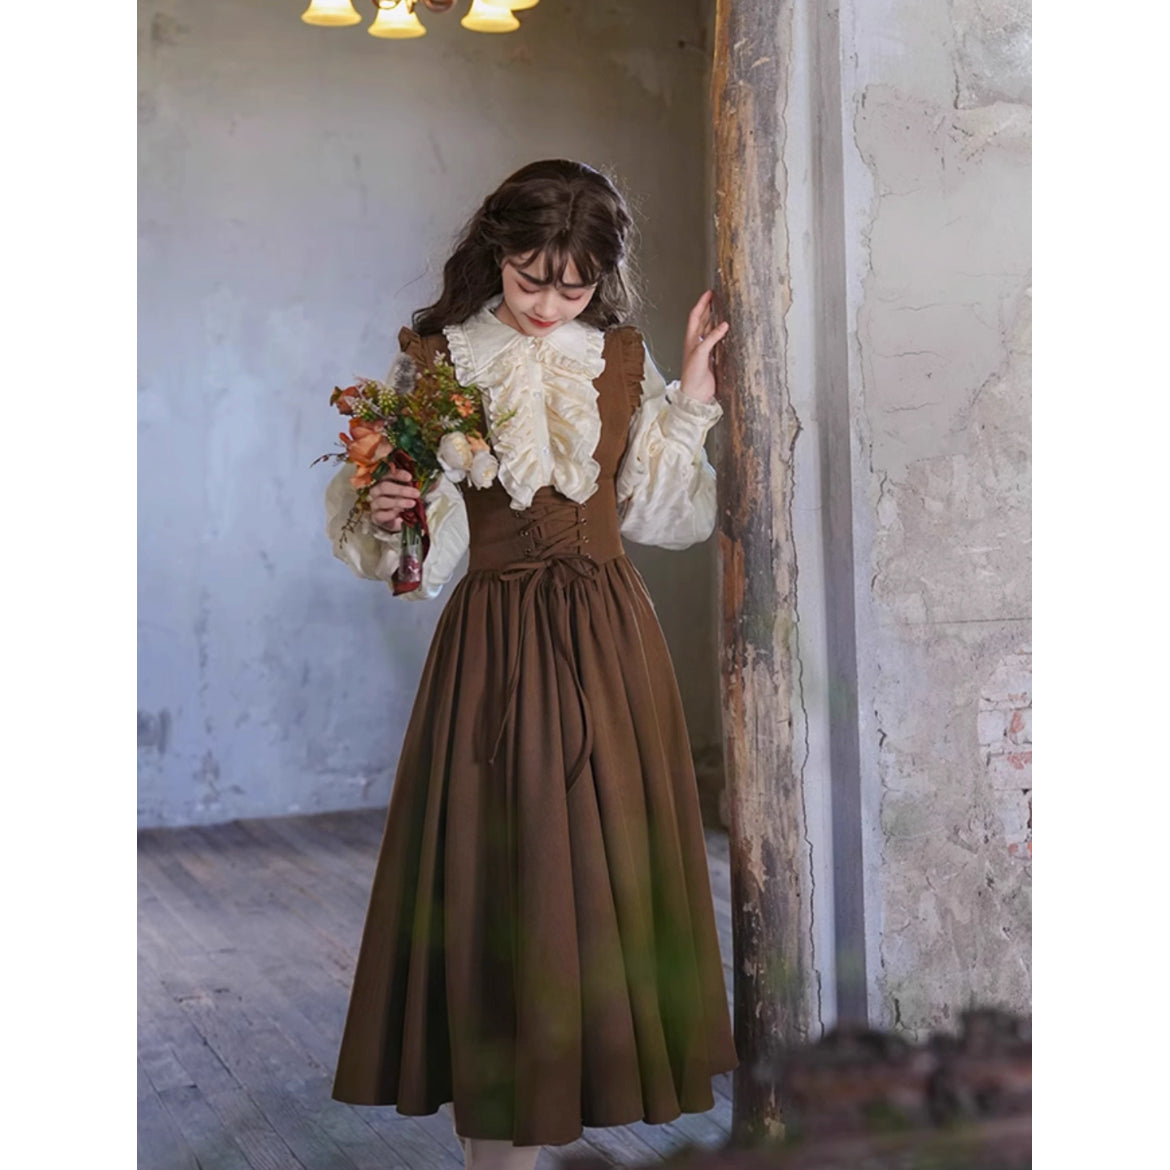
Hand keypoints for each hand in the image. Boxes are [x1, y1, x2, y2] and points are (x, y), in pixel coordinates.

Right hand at [369, 467, 420, 532]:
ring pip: (382, 500)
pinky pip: (380, 514)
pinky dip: (391, 514)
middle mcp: (376, 491)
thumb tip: (436, 482)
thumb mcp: (413, 493)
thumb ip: (421, 487)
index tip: (410, 477)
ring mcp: (374, 504)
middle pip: (384, 486)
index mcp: (385, 481)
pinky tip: (400, 514)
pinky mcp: (376, 516)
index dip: (398, 474)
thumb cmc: (404, 503)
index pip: (387, 473)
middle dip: (401, 489)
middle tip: (416, 494)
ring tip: (412, 504)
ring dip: (399, 502)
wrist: (397, 521)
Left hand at [679, 290, 729, 405]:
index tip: (709, 293)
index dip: (702, 303)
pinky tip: (727, 331)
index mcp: (691, 339)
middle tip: (717, 298)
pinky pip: (717, 341)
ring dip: (715, 320)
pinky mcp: (712, 358)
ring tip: (723, 310)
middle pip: (703, 320)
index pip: (696, 316)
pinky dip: (722, 334)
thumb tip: (723, 324)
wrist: (695, 393)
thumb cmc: (692, 375)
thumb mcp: (700, 353)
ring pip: (710, 330)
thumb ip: (712, 338)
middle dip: (709, 308)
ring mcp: (704, 350)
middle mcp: (696, 342)